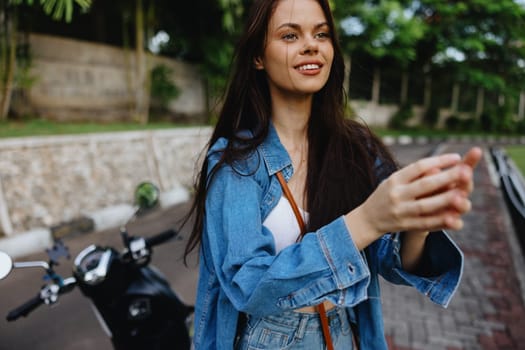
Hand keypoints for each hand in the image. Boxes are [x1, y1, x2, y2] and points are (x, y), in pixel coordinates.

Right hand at [345, 147, 482, 247]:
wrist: (367, 219)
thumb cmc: (386, 195)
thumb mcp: (394, 180)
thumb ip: (413, 174)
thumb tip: (439, 166)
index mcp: (395, 179)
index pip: (418, 167)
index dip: (438, 161)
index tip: (456, 157)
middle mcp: (397, 194)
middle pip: (424, 185)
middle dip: (446, 178)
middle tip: (466, 171)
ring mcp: (400, 211)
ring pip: (426, 206)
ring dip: (445, 200)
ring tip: (462, 194)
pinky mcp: (405, 226)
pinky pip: (425, 223)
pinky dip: (440, 221)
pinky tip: (455, 218)